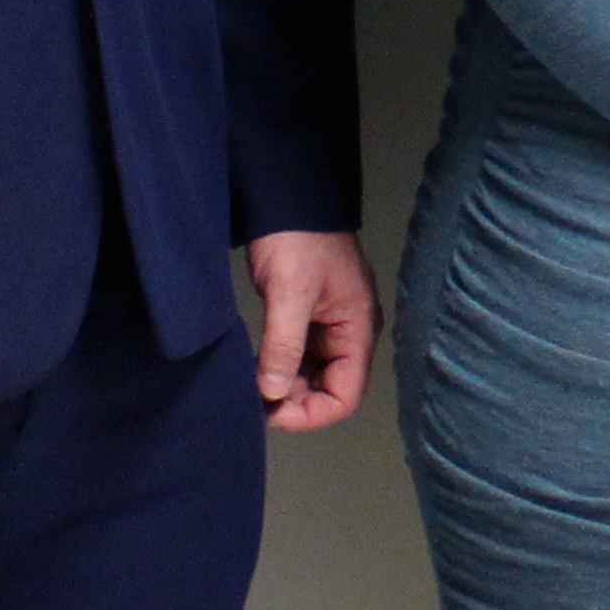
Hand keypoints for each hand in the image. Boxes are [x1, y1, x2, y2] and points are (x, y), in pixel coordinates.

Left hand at [245, 229, 378, 431]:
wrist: (288, 196)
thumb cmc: (296, 242)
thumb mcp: (289, 293)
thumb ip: (283, 346)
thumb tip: (271, 395)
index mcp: (357, 329)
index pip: (346, 395)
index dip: (311, 413)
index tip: (270, 411)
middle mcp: (350, 332)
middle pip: (331, 389)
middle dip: (295, 402)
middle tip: (254, 400)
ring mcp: (330, 324)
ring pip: (314, 375)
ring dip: (286, 386)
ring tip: (252, 386)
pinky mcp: (310, 315)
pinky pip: (301, 356)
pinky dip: (281, 368)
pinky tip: (256, 368)